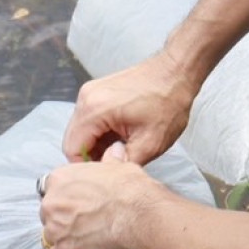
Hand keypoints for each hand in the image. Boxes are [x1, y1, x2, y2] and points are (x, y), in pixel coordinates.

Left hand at [39, 159, 165, 248]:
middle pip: (47, 213)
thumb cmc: (130, 189)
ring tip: (79, 246)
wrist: (137, 212)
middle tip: (80, 224)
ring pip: (49, 237)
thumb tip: (115, 151)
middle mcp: (53, 201)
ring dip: (62, 241)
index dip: (62, 197)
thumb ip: (110, 160)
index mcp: (62, 178)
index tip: (73, 203)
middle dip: (61, 219)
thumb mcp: (119, 166)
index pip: (50, 188)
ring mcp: (56, 227)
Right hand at [63, 50, 199, 165]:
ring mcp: (90, 92)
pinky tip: (120, 137)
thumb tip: (108, 175)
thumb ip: (124, 164)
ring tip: (121, 150)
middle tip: (116, 164)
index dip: (87, 168)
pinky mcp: (97, 91)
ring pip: (81, 130)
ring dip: (97, 144)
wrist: (176, 72)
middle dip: (91, 156)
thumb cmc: (168, 103)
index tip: (107, 174)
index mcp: (94, 109)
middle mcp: (85, 98)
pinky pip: (89, 119)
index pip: (72, 149)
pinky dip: (100, 132)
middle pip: (73, 139)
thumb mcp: (151, 143)